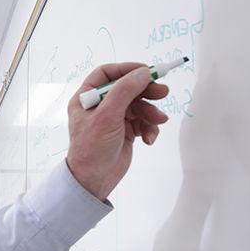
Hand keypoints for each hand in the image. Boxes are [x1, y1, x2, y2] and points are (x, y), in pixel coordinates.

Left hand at [66, 62, 169, 199]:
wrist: (94, 180)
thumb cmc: (92, 148)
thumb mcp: (107, 115)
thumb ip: (125, 91)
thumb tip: (142, 73)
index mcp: (86, 98)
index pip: (107, 73)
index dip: (127, 70)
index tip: (146, 71)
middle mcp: (99, 106)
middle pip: (127, 88)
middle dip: (146, 91)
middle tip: (163, 92)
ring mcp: (113, 119)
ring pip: (138, 105)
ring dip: (150, 112)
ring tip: (158, 121)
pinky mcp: (125, 131)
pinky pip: (142, 122)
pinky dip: (149, 127)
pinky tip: (149, 138)